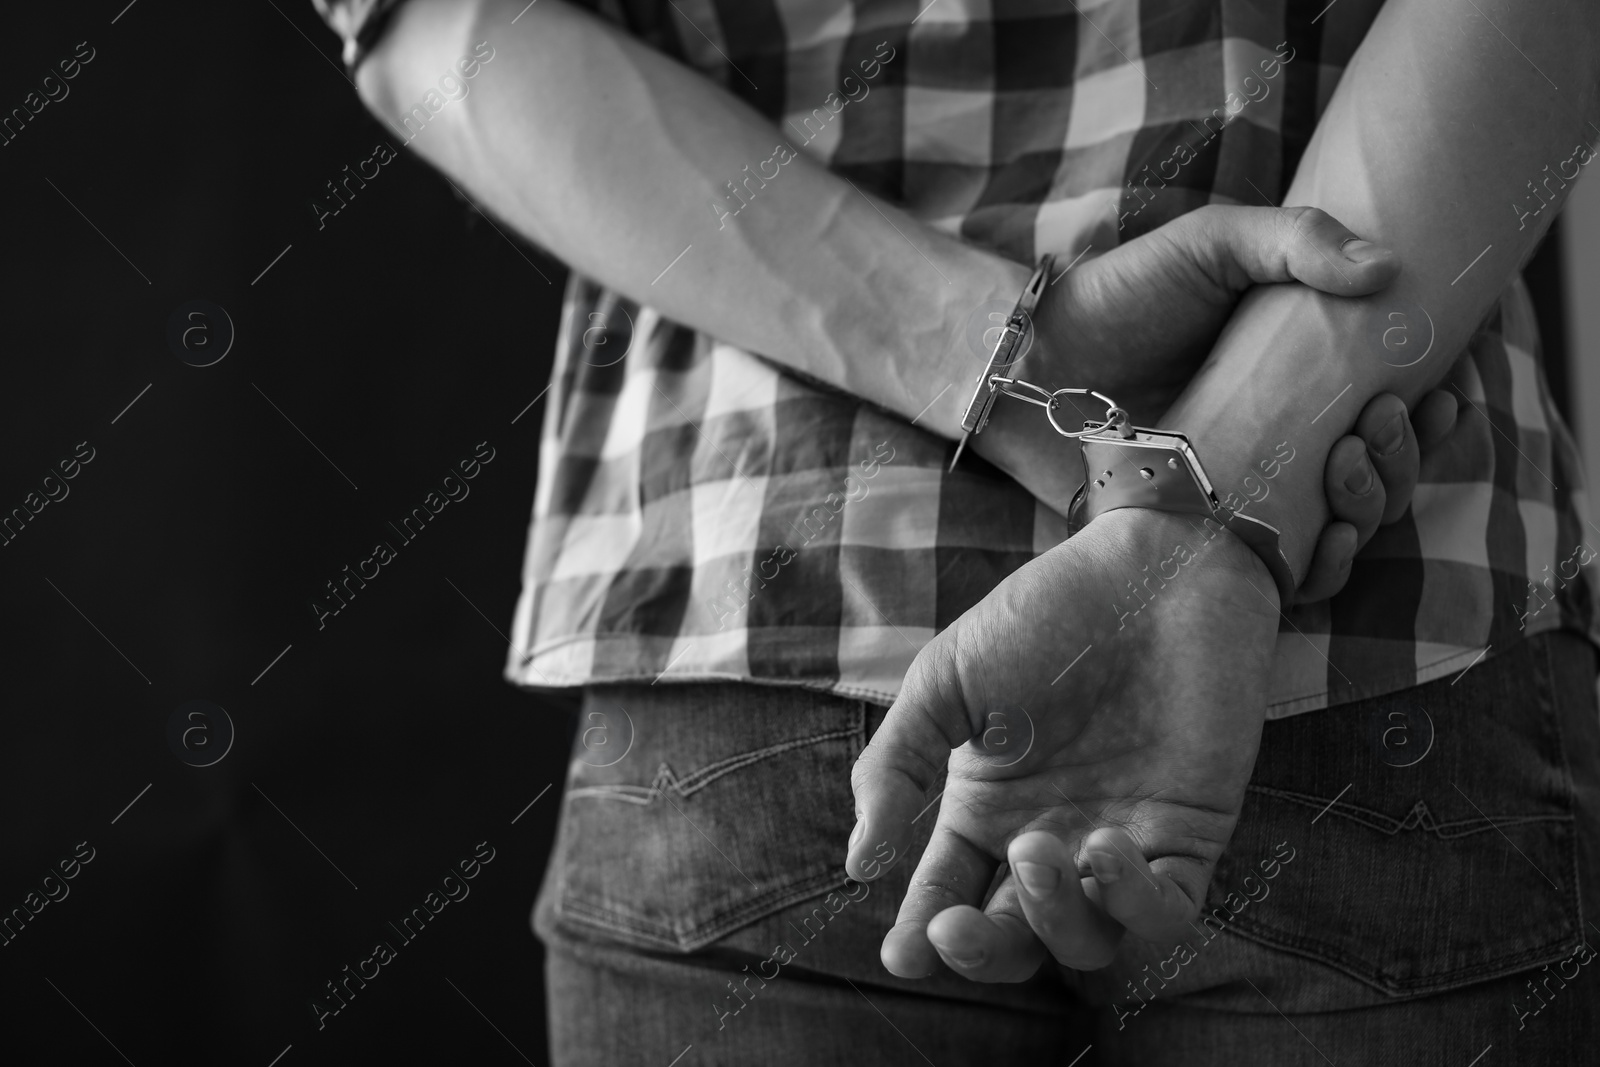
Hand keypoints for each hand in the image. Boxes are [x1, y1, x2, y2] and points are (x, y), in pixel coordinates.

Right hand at [845, 507, 1282, 980]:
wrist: (1154, 565)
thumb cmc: (1046, 613)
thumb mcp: (946, 681)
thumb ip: (897, 766)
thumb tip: (859, 864)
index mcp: (987, 810)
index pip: (948, 897)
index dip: (923, 938)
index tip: (901, 955)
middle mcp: (1050, 838)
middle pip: (1014, 940)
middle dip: (981, 951)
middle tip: (955, 924)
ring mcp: (1119, 840)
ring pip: (1087, 941)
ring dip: (1052, 919)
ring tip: (1034, 848)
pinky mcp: (1188, 832)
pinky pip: (1166, 910)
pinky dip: (1132, 904)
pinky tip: (1103, 848)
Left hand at [967, 205, 1455, 602]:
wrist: (1031, 368)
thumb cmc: (1118, 299)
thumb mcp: (1207, 246)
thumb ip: (1294, 240)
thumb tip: (1388, 269)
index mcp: (1300, 374)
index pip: (1396, 398)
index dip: (1439, 403)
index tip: (1448, 390)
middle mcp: (1286, 439)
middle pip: (1386, 468)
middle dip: (1407, 454)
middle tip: (1380, 422)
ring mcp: (1251, 493)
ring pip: (1350, 524)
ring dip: (1376, 502)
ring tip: (1349, 466)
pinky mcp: (1210, 539)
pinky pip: (1288, 574)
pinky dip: (1325, 566)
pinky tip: (1330, 538)